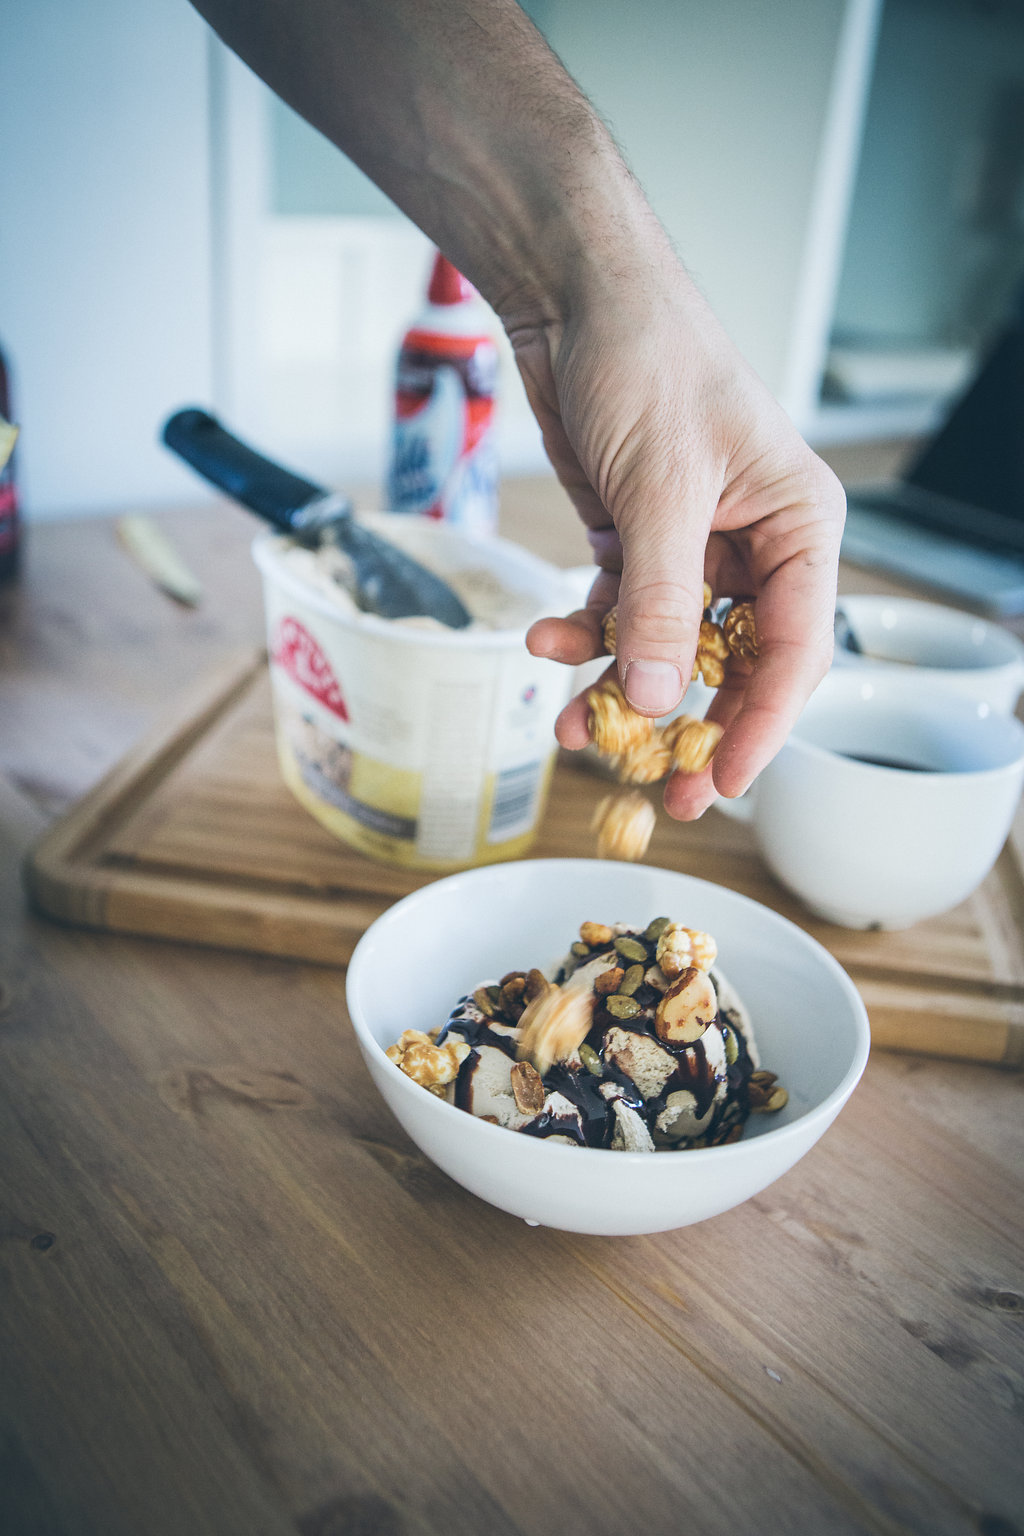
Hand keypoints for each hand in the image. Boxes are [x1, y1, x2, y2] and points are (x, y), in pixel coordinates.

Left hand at [509, 256, 845, 819]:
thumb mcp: (660, 490)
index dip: (760, 725)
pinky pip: (618, 611)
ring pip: (666, 646)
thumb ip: (661, 599)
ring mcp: (692, 546)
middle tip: (659, 790)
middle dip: (689, 724)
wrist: (575, 296)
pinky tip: (548, 639)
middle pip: (732, 664)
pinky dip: (585, 632)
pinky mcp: (635, 539)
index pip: (794, 651)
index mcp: (798, 528)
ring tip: (572, 720)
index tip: (721, 782)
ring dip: (619, 684)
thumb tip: (657, 699)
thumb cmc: (649, 361)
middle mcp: (754, 545)